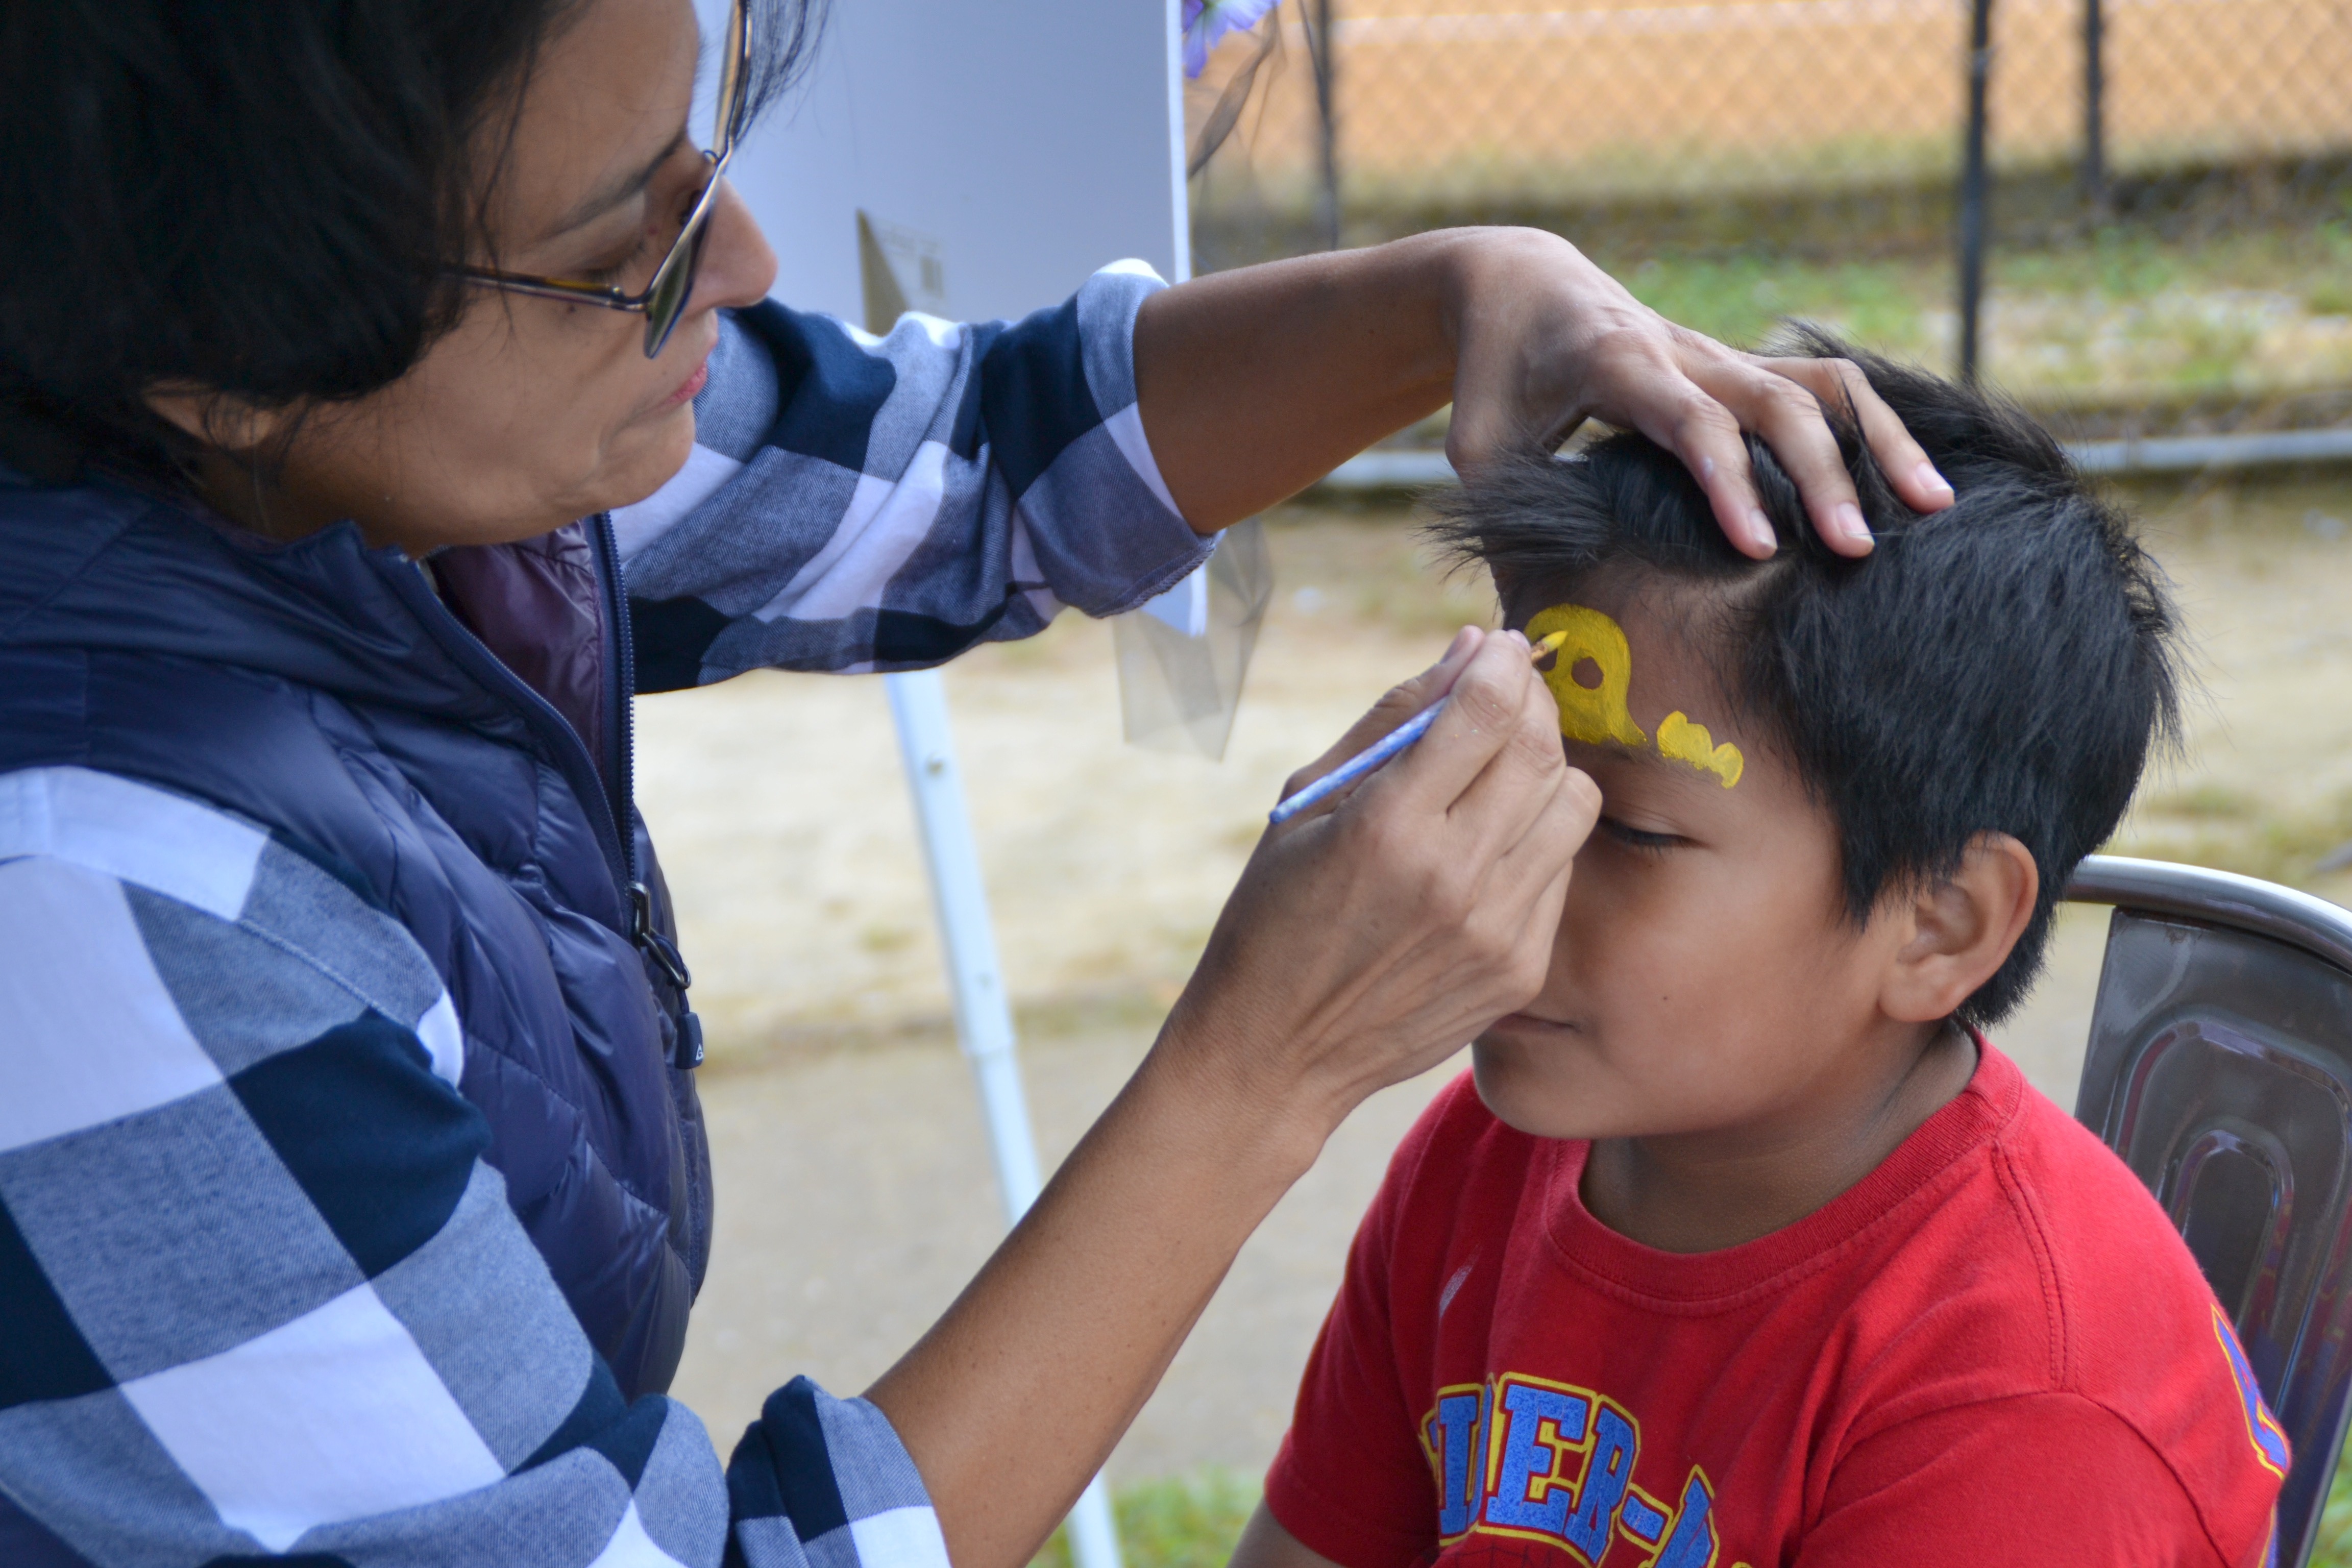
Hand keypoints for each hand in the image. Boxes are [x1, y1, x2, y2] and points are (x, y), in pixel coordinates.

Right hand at [1162, 625, 1600, 1137]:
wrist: (1278, 1051)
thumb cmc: (1275, 914)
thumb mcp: (1307, 804)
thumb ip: (1392, 719)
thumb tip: (1473, 648)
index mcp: (1386, 827)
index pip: (1486, 712)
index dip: (1503, 662)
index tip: (1501, 647)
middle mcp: (1452, 877)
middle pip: (1541, 749)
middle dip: (1531, 701)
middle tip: (1506, 693)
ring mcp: (1496, 929)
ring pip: (1573, 803)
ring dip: (1546, 766)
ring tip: (1499, 770)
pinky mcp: (1519, 967)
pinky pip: (1561, 869)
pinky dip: (1535, 837)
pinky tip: (1488, 844)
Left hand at [1442, 227, 1954, 558]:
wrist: (1524, 282)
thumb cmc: (1494, 374)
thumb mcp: (1478, 449)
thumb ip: (1504, 526)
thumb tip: (1521, 634)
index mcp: (1615, 364)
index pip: (1688, 421)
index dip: (1728, 481)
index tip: (1762, 548)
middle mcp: (1685, 353)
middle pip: (1775, 403)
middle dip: (1822, 474)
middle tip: (1856, 551)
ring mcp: (1725, 355)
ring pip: (1822, 386)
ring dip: (1880, 442)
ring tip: (1932, 508)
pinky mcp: (1746, 366)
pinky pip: (1827, 387)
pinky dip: (1877, 426)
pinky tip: (1916, 484)